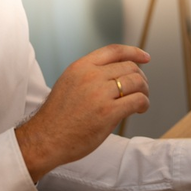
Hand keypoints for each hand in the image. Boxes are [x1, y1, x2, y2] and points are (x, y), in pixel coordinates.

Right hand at [15, 44, 149, 181]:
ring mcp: (100, 93)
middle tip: (141, 90)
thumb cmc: (58, 116)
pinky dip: (144, 104)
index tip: (145, 58)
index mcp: (81, 66)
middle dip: (140, 78)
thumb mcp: (70, 83)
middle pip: (129, 67)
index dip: (134, 52)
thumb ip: (90, 75)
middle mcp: (91, 75)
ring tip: (141, 102)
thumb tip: (118, 75)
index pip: (114, 50)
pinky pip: (137, 100)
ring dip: (144, 91)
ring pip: (136, 82)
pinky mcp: (108, 112)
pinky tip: (139, 110)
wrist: (45, 139)